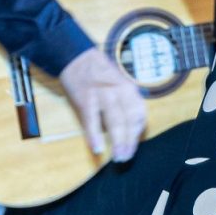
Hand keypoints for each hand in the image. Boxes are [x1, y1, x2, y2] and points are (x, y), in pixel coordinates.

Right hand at [62, 47, 146, 162]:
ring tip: (118, 157)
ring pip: (114, 122)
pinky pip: (92, 120)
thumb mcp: (119, 82)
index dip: (137, 132)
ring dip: (118, 141)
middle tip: (126, 158)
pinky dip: (94, 135)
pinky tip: (97, 148)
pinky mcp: (85, 99)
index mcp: (128, 88)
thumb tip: (133, 125)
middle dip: (129, 141)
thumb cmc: (99, 72)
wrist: (77, 57)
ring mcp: (102, 95)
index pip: (139, 113)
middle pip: (128, 120)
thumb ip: (126, 101)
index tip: (134, 146)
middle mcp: (118, 92)